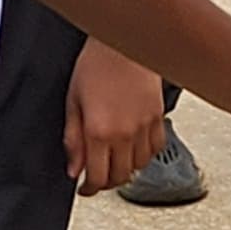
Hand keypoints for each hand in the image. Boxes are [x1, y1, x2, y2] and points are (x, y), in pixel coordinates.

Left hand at [64, 43, 165, 195]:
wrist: (125, 40)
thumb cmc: (95, 64)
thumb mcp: (72, 101)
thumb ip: (73, 139)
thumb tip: (73, 168)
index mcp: (98, 130)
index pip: (97, 177)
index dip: (90, 189)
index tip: (85, 188)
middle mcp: (124, 133)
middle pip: (119, 177)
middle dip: (106, 181)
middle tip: (97, 176)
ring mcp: (144, 126)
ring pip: (138, 166)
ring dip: (125, 168)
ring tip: (114, 159)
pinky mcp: (158, 117)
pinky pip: (155, 148)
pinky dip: (144, 154)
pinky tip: (133, 146)